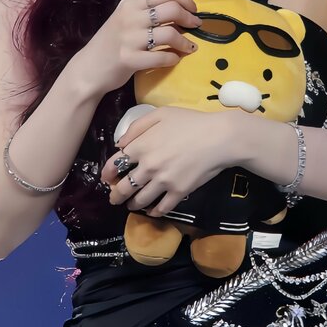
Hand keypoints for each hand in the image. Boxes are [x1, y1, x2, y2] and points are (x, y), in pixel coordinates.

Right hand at [73, 0, 202, 95]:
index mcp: (130, 3)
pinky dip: (172, 58)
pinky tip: (175, 59)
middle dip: (189, 18)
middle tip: (195, 25)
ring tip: (190, 46)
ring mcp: (129, 39)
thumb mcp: (127, 11)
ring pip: (169, 34)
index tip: (193, 9)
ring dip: (185, 42)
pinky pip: (160, 57)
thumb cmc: (112, 39)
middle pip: (171, 10)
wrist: (90, 67)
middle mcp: (130, 18)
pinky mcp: (129, 60)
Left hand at [100, 107, 237, 216]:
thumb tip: (120, 144)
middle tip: (114, 199)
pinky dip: (154, 212)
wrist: (220, 138)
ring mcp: (163, 181)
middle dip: (116, 195)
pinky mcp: (179, 192)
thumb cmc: (191, 122)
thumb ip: (137, 127)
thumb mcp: (160, 114)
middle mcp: (148, 166)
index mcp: (141, 146)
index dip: (107, 174)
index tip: (106, 179)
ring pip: (140, 200)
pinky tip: (152, 212)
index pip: (115, 164)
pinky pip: (162, 207)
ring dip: (132, 205)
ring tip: (131, 206)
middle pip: (124, 186)